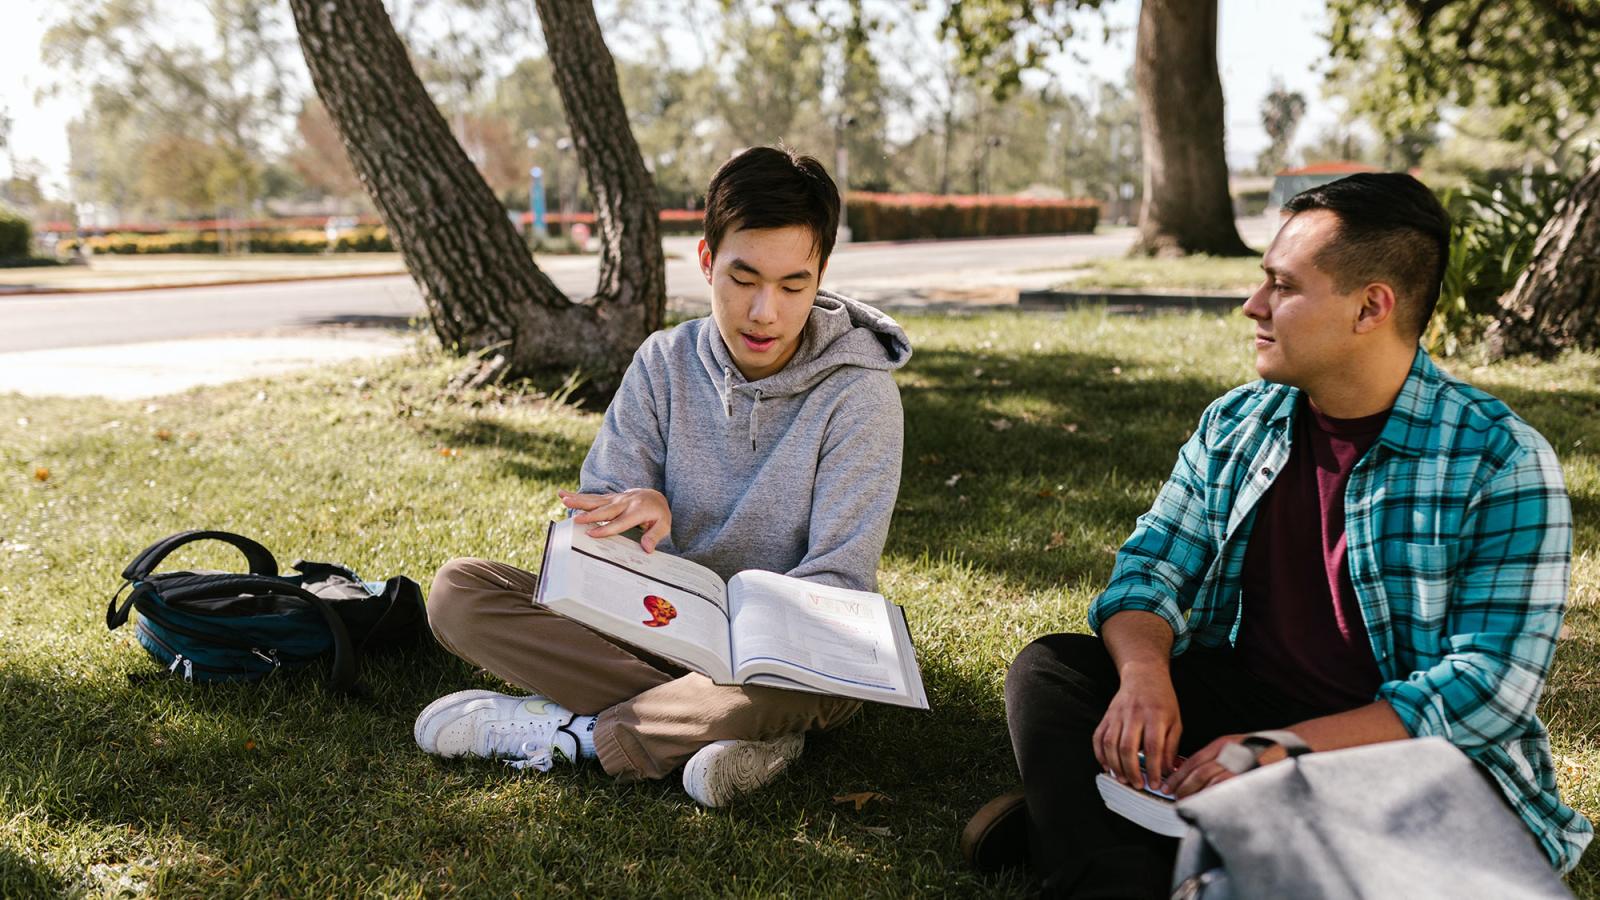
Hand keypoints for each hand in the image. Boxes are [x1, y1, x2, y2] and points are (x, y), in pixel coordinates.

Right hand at [559, 488, 671, 551]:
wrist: (655, 496)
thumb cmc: (659, 514)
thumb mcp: (664, 525)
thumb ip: (655, 536)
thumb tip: (647, 548)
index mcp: (638, 511)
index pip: (620, 522)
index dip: (606, 529)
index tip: (592, 534)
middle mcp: (625, 503)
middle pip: (605, 510)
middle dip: (590, 515)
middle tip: (576, 519)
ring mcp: (616, 499)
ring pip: (596, 500)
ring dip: (579, 500)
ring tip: (563, 499)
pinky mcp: (609, 498)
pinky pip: (593, 498)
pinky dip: (578, 496)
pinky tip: (563, 494)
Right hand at [1093, 663, 1181, 789]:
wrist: (1143, 675)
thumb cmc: (1162, 700)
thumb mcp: (1175, 721)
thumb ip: (1171, 746)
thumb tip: (1167, 771)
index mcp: (1155, 716)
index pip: (1153, 747)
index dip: (1152, 768)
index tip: (1155, 783)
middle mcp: (1134, 715)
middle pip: (1128, 747)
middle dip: (1131, 770)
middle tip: (1137, 785)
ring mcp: (1117, 715)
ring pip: (1111, 744)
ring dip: (1115, 765)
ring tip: (1123, 779)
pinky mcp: (1107, 716)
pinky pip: (1098, 737)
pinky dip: (1100, 754)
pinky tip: (1107, 766)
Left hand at [1164, 734, 1287, 798]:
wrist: (1287, 748)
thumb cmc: (1260, 749)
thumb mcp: (1233, 745)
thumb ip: (1215, 758)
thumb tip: (1194, 775)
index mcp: (1221, 744)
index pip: (1193, 761)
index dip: (1178, 775)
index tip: (1169, 786)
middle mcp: (1228, 753)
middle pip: (1198, 773)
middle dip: (1183, 788)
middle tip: (1174, 798)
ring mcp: (1239, 766)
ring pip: (1210, 783)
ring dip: (1195, 795)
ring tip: (1186, 804)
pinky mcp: (1248, 779)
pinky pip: (1227, 791)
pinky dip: (1214, 799)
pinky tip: (1207, 807)